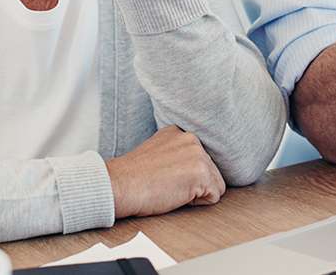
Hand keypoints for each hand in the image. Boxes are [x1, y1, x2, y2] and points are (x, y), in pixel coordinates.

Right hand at [105, 125, 225, 217]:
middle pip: (210, 171)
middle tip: (166, 184)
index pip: (198, 159)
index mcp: (179, 133)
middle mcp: (191, 139)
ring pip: (215, 183)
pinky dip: (197, 203)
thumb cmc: (132, 177)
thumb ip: (174, 152)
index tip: (166, 177)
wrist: (120, 185)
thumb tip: (188, 167)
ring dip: (196, 192)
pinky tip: (176, 195)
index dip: (184, 175)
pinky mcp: (201, 173)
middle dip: (193, 183)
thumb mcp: (155, 152)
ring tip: (171, 188)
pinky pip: (214, 196)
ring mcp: (198, 155)